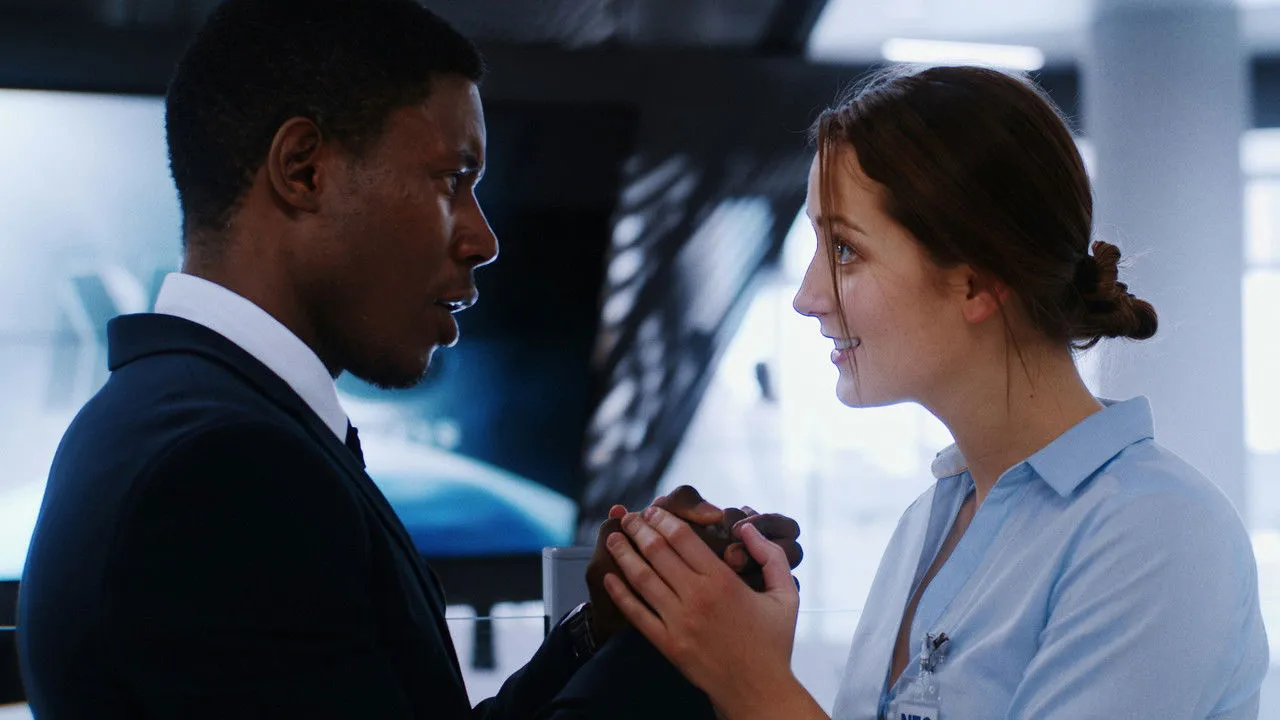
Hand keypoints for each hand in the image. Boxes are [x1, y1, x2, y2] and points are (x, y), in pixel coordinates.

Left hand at [603, 506, 809, 718]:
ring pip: (642, 578)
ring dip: (624, 554)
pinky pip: (636, 614)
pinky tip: (609, 578)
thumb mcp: (785, 595)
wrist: (758, 690)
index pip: (683, 538)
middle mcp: (697, 598)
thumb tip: (746, 528)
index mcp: (722, 581)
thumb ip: (771, 556)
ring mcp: (679, 622)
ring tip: (613, 537)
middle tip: (629, 517)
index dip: (664, 519)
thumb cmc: (772, 642)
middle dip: (639, 529)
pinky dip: (619, 593)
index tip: (654, 510)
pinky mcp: (668, 644)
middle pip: (658, 552)